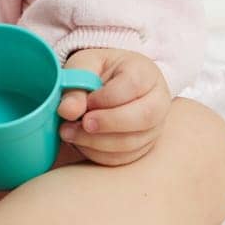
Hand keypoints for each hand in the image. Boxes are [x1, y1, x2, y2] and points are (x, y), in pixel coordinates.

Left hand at [55, 48, 169, 165]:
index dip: (107, 97)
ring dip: (96, 142)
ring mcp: (153, 127)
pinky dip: (97, 153)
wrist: (109, 83)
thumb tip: (67, 111)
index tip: (87, 100)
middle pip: (144, 117)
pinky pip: (122, 158)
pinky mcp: (143, 147)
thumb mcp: (84, 66)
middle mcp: (157, 100)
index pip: (134, 85)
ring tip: (69, 132)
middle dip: (107, 123)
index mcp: (145, 72)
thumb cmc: (98, 71)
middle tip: (81, 122)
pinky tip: (80, 141)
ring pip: (132, 142)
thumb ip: (75, 84)